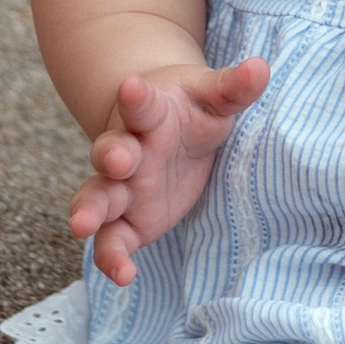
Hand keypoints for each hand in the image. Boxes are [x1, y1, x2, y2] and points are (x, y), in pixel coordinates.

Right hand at [68, 58, 268, 282]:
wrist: (164, 127)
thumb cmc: (191, 108)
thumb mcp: (213, 95)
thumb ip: (233, 86)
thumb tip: (262, 68)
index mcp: (149, 113)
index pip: (140, 103)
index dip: (136, 97)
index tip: (132, 87)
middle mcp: (129, 149)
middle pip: (110, 151)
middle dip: (112, 155)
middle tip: (119, 160)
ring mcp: (124, 188)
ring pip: (98, 198)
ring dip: (90, 210)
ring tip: (82, 225)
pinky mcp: (129, 221)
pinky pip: (113, 240)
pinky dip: (112, 258)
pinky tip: (123, 275)